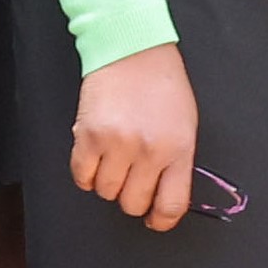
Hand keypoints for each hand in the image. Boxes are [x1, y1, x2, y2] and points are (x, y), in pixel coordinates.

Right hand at [70, 42, 199, 231]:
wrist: (131, 47)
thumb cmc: (161, 82)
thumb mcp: (184, 124)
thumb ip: (176, 161)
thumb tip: (163, 194)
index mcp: (178, 149)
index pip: (171, 205)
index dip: (161, 220)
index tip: (155, 219)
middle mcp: (148, 150)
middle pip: (134, 203)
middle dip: (132, 198)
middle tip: (131, 181)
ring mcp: (117, 144)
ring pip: (106, 192)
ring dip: (108, 183)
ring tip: (113, 161)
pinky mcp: (88, 135)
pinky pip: (82, 176)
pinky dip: (86, 173)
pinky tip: (94, 158)